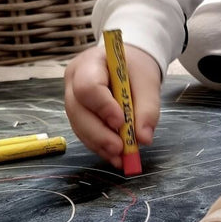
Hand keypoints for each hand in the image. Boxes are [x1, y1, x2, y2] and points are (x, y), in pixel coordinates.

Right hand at [65, 42, 161, 169]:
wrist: (129, 66)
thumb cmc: (136, 69)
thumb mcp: (147, 82)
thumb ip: (147, 109)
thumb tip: (143, 138)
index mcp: (89, 64)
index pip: (87, 86)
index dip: (102, 107)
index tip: (121, 122)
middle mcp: (73, 81)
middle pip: (77, 110)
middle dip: (98, 133)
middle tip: (119, 149)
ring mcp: (72, 99)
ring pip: (79, 126)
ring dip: (100, 144)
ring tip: (121, 157)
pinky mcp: (78, 116)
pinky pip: (84, 134)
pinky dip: (100, 147)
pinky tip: (116, 156)